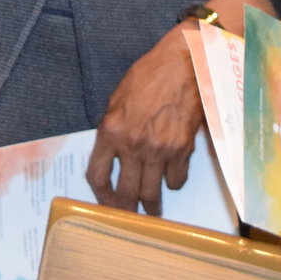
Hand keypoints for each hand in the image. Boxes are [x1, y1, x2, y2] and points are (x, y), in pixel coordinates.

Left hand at [88, 30, 201, 213]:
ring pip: (152, 193)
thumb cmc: (149, 75)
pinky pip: (176, 180)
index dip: (100, 196)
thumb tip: (111, 155)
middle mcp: (133, 144)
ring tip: (153, 211)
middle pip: (125, 192)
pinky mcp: (182, 149)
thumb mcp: (117, 99)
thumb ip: (112, 129)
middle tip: (129, 216)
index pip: (97, 176)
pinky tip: (171, 180)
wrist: (183, 63)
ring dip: (151, 206)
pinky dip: (173, 183)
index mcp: (111, 130)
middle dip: (126, 209)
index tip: (105, 202)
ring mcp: (159, 149)